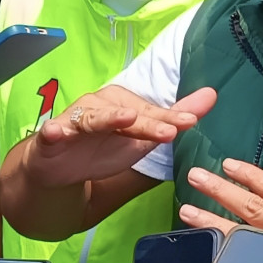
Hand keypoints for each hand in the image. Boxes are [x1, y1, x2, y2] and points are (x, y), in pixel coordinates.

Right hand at [21, 86, 215, 187]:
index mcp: (121, 104)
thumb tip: (211, 94)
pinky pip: (53, 132)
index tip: (191, 122)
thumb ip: (174, 116)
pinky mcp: (51, 136)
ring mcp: (74, 120)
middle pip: (125, 115)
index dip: (169, 119)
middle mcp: (98, 106)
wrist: (60, 168)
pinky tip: (55, 131)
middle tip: (167, 130)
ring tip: (125, 119)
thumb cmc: (102, 147)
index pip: (150, 114)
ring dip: (108, 119)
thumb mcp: (142, 137)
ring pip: (93, 120)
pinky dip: (54, 131)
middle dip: (146, 122)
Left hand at [179, 157, 262, 262]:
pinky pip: (250, 261)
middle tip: (195, 177)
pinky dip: (229, 254)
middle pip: (254, 209)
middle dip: (222, 192)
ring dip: (214, 223)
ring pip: (244, 236)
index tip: (227, 164)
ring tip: (188, 211)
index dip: (251, 176)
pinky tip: (209, 248)